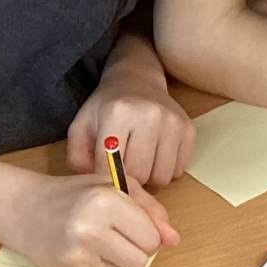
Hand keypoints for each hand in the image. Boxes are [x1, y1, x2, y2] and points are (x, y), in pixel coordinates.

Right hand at [6, 172, 178, 266]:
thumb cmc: (74, 195)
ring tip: (96, 243)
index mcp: (104, 202)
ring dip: (117, 262)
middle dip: (134, 250)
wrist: (25, 211)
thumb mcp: (113, 186)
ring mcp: (77, 258)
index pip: (151, 239)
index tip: (129, 224)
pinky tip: (83, 254)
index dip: (145, 232)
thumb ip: (149, 209)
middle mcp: (89, 231)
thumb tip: (173, 239)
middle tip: (114, 235)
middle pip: (140, 261)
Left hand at [65, 68, 195, 187]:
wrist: (136, 82)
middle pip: (139, 174)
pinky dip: (165, 170)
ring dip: (149, 177)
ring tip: (139, 159)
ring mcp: (172, 122)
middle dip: (129, 178)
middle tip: (123, 164)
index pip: (110, 166)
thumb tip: (96, 184)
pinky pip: (178, 171)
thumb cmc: (106, 109)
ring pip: (162, 177)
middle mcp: (149, 114)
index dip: (106, 177)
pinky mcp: (188, 129)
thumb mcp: (81, 127)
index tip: (105, 174)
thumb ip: (77, 157)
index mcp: (117, 113)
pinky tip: (155, 154)